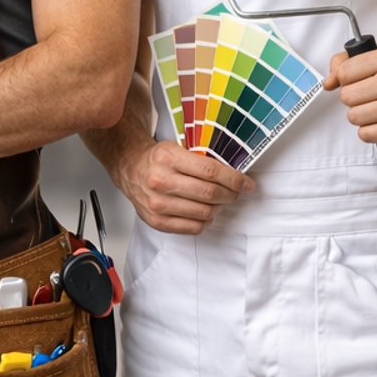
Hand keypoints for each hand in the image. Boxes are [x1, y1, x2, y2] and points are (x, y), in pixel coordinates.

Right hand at [107, 138, 252, 234]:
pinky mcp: (156, 220)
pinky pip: (193, 228)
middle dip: (231, 194)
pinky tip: (204, 211)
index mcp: (167, 158)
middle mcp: (160, 181)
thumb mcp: (178, 148)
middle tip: (236, 192)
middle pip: (210, 194)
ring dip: (218, 208)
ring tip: (218, 201)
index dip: (234, 179)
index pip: (211, 171)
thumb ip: (203, 159)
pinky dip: (205, 221)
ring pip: (205, 212)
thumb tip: (236, 175)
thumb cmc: (158, 159)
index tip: (246, 183)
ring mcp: (157, 203)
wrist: (130, 168)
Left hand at [326, 44, 376, 145]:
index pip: (344, 72)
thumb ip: (347, 62)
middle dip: (355, 99)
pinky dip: (371, 131)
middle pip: (346, 96)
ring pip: (353, 116)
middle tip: (372, 96)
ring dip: (362, 116)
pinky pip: (365, 134)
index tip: (357, 81)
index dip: (346, 79)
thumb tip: (328, 82)